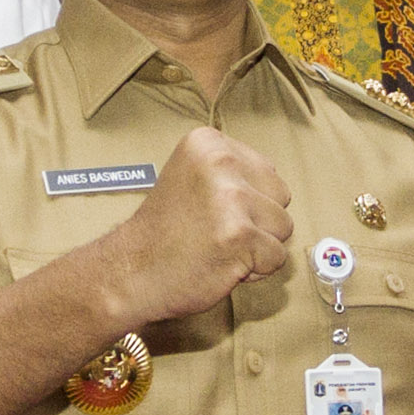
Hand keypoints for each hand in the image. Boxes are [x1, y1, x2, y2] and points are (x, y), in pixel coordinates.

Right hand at [117, 126, 293, 326]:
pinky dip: (255, 270)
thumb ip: (235, 173)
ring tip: (217, 247)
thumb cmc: (165, 232)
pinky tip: (221, 264)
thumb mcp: (193, 177)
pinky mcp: (240, 235)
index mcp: (208, 142)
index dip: (247, 201)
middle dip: (257, 221)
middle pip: (281, 197)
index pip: (268, 173)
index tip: (210, 211)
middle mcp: (221, 162)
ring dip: (257, 246)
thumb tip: (279, 187)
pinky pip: (276, 258)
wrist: (130, 272)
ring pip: (283, 227)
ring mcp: (231, 198)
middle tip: (214, 231)